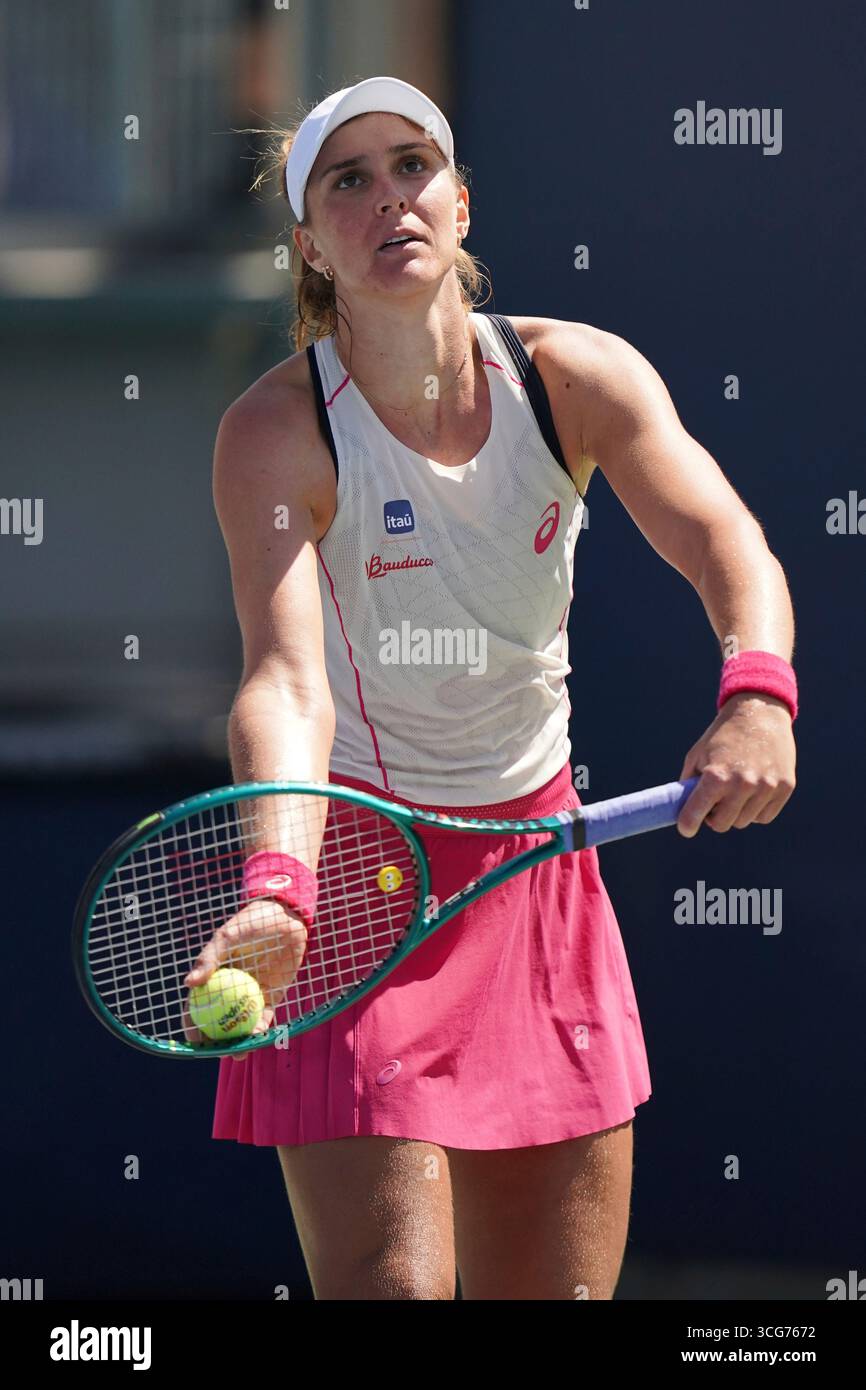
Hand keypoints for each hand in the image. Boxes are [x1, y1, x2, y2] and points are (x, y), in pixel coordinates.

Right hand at [182, 898, 308, 1060]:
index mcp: (213, 978)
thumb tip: (188, 984)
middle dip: (216, 1043)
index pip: (198, 1007)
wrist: (285, 917)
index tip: (194, 1040)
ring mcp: (250, 996)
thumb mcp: (227, 937)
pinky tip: (258, 1038)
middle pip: (219, 1022)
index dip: (192, 1025)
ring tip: (239, 1055)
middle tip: (218, 1053)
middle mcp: (229, 991)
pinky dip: (260, 1029)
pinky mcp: (271, 997)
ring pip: (241, 1025)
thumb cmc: (251, 922)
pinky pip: (264, 1018)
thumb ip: (209, 958)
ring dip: (239, 1043)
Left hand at [677, 692, 795, 836]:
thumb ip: (688, 785)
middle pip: (722, 825)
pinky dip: (756, 809)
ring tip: (734, 791)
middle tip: (713, 803)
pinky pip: (764, 816)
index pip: (695, 815)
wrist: (760, 713)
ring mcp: (766, 787)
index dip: (687, 825)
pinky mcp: (785, 788)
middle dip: (714, 817)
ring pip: (744, 821)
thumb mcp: (697, 755)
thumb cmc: (723, 735)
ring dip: (736, 812)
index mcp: (716, 776)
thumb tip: (683, 812)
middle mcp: (742, 784)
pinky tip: (753, 791)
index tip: (686, 828)